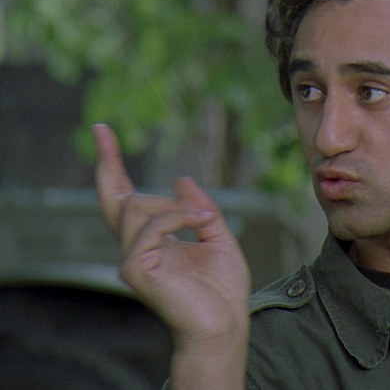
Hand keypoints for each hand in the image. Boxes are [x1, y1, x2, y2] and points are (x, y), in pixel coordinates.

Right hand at [93, 124, 250, 351]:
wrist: (225, 324)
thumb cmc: (223, 290)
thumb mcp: (219, 239)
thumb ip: (201, 211)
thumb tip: (181, 179)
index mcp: (154, 242)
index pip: (125, 200)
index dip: (112, 169)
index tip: (103, 135)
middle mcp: (138, 248)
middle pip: (114, 199)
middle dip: (107, 163)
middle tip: (101, 129)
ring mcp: (133, 259)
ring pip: (138, 207)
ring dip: (177, 207)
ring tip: (203, 221)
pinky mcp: (136, 269)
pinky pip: (153, 226)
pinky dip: (180, 217)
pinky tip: (201, 224)